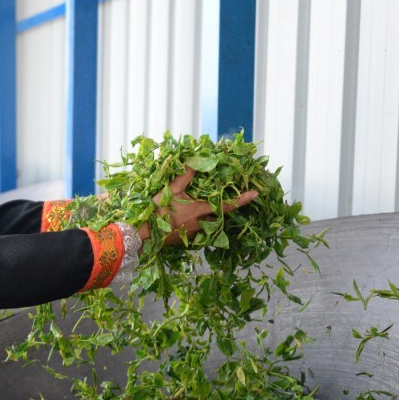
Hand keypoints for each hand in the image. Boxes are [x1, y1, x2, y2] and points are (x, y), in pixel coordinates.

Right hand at [137, 168, 257, 243]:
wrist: (143, 233)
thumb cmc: (158, 211)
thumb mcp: (171, 190)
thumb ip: (185, 175)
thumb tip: (197, 160)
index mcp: (200, 210)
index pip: (227, 205)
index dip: (243, 199)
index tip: (256, 194)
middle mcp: (201, 223)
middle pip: (218, 215)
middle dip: (222, 207)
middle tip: (222, 198)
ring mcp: (194, 233)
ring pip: (207, 223)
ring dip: (206, 215)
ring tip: (197, 206)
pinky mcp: (185, 239)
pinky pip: (196, 230)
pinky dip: (195, 222)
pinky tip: (185, 218)